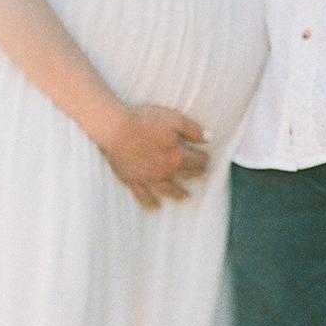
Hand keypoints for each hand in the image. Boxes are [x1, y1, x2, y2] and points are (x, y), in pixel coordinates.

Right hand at [93, 104, 209, 208]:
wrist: (115, 128)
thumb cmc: (144, 120)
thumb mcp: (173, 119)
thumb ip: (193, 130)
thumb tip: (210, 137)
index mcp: (177, 155)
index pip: (196, 160)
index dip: (203, 159)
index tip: (207, 159)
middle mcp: (165, 170)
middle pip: (185, 174)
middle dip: (195, 174)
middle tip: (201, 174)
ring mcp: (149, 178)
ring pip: (167, 189)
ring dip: (178, 194)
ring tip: (186, 198)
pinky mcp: (133, 180)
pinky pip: (143, 195)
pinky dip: (150, 202)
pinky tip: (155, 207)